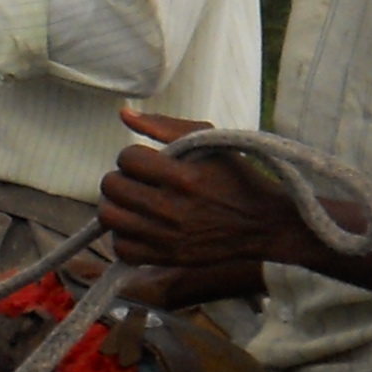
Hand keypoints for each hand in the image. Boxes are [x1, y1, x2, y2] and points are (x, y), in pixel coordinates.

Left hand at [98, 107, 312, 280]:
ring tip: (131, 202)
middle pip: (112, 187)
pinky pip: (121, 248)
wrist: (261, 223)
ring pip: (110, 217)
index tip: (145, 161)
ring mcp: (168, 237)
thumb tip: (124, 114)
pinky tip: (138, 225)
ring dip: (115, 205)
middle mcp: (173, 208)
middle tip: (135, 181)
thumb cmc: (234, 177)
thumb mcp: (208, 141)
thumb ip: (164, 125)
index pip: (128, 159)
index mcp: (185, 176)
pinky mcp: (167, 257)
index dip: (132, 156)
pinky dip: (123, 235)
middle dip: (119, 178)